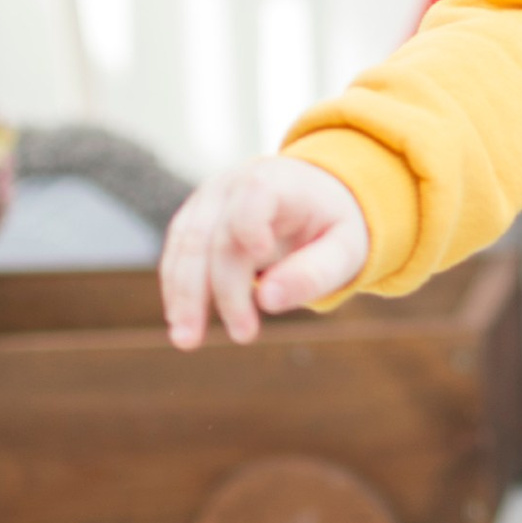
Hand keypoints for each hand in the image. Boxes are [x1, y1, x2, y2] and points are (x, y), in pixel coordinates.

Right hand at [160, 154, 367, 349]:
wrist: (312, 196)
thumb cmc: (332, 225)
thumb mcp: (345, 248)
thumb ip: (314, 273)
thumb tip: (268, 301)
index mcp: (277, 182)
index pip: (254, 196)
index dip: (251, 225)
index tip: (262, 257)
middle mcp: (233, 185)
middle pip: (215, 235)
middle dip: (223, 289)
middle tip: (243, 335)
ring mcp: (207, 202)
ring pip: (185, 247)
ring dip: (183, 295)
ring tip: (189, 341)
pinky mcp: (193, 221)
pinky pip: (177, 255)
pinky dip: (177, 289)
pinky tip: (182, 322)